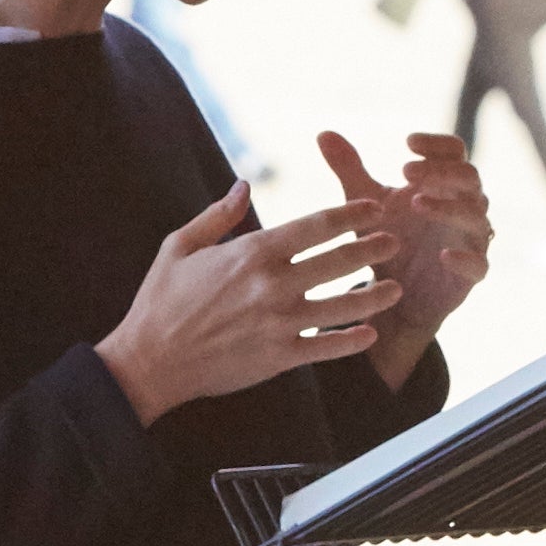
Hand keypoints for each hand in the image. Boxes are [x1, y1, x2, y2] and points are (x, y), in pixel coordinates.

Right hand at [96, 181, 397, 423]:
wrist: (149, 361)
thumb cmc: (161, 301)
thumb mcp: (180, 246)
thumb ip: (219, 215)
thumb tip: (245, 184)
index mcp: (252, 252)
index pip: (316, 226)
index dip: (351, 215)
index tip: (374, 208)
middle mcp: (272, 284)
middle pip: (338, 261)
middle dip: (372, 249)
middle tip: (394, 243)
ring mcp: (279, 322)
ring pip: (342, 305)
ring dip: (374, 296)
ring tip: (396, 288)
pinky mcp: (279, 356)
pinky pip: (326, 347)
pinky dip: (351, 340)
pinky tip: (370, 332)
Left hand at [313, 127, 496, 382]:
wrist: (393, 292)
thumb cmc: (386, 236)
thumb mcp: (364, 201)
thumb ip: (349, 168)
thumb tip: (322, 133)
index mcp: (443, 184)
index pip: (454, 152)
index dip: (435, 144)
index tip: (406, 142)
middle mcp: (464, 207)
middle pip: (470, 178)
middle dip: (441, 171)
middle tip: (406, 171)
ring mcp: (471, 240)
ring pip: (476, 217)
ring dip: (450, 207)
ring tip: (416, 203)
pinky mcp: (471, 274)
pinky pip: (480, 265)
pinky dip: (465, 259)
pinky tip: (443, 256)